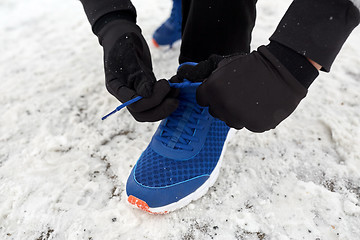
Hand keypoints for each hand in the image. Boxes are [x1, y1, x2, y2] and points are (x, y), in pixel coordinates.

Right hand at [98, 19, 177, 121]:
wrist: (123, 33)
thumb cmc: (123, 41)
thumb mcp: (130, 56)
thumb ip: (139, 76)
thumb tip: (148, 95)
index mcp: (116, 87)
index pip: (134, 105)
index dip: (152, 100)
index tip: (165, 85)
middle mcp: (125, 94)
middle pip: (142, 114)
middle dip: (160, 109)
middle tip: (175, 99)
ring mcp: (135, 92)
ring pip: (151, 110)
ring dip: (166, 105)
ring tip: (177, 89)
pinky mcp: (146, 88)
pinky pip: (157, 100)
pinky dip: (168, 95)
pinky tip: (176, 84)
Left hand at [177, 46, 307, 131]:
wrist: (283, 70)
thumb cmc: (251, 65)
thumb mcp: (226, 64)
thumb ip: (204, 72)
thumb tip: (181, 72)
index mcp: (212, 90)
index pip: (202, 100)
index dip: (211, 94)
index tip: (222, 89)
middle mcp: (223, 106)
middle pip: (215, 112)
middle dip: (223, 104)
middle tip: (238, 92)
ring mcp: (239, 117)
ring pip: (231, 121)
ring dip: (237, 113)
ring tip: (251, 98)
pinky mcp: (255, 126)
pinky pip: (248, 125)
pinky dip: (253, 118)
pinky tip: (260, 105)